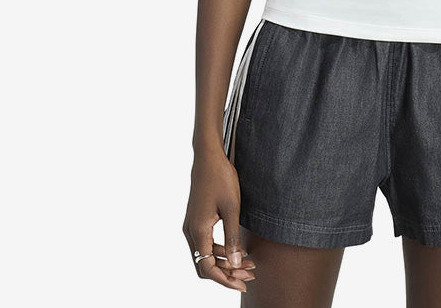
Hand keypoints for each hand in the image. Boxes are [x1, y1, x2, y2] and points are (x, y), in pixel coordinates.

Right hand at [183, 146, 257, 292]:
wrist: (208, 157)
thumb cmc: (221, 178)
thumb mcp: (232, 208)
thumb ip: (232, 238)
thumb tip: (236, 263)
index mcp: (198, 230)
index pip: (207, 267)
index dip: (225, 279)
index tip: (243, 283)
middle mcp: (191, 231)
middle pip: (205, 265)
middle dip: (227, 273)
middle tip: (249, 275)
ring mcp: (192, 226)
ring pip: (205, 256)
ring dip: (225, 262)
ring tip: (249, 263)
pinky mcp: (196, 220)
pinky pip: (205, 244)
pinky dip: (220, 251)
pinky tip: (237, 250)